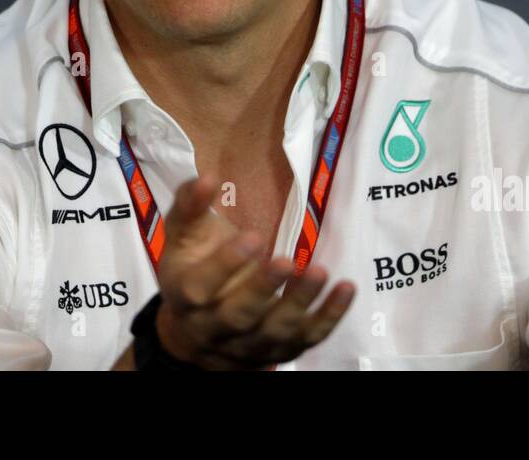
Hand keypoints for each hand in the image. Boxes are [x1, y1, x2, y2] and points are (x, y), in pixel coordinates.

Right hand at [153, 176, 355, 369]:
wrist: (192, 334)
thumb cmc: (190, 271)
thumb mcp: (182, 237)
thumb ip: (190, 205)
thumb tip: (206, 177)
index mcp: (186, 296)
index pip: (201, 288)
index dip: (225, 265)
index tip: (252, 237)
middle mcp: (215, 327)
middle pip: (238, 316)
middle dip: (262, 290)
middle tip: (286, 261)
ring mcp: (249, 344)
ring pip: (275, 331)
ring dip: (300, 303)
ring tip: (320, 271)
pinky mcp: (279, 351)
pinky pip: (307, 339)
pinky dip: (329, 317)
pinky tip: (346, 289)